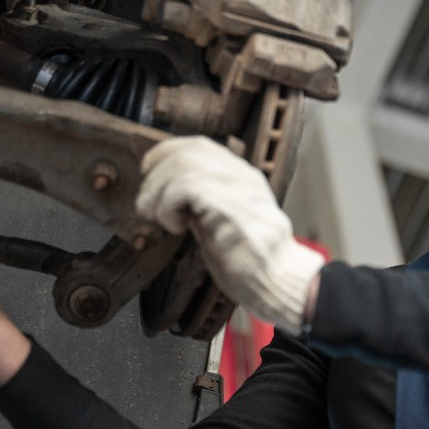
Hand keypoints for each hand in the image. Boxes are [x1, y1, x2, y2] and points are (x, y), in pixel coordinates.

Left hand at [136, 136, 324, 333]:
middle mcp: (243, 177)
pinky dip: (169, 206)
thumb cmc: (251, 261)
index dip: (166, 153)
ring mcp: (241, 191)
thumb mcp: (221, 222)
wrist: (281, 283)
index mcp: (242, 177)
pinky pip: (187, 188)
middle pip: (188, 153)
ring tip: (159, 219)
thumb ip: (202, 203)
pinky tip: (176, 227)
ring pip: (184, 167)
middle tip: (147, 206)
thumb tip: (166, 192)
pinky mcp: (233, 209)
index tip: (148, 171)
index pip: (200, 145)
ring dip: (158, 193)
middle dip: (156, 177)